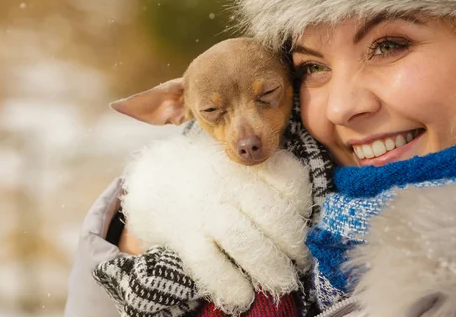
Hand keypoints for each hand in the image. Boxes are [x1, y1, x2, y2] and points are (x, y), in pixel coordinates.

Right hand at [121, 134, 311, 314]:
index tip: (302, 219)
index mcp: (245, 163)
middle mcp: (228, 183)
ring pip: (246, 241)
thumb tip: (300, 213)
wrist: (152, 174)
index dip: (303, 205)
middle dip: (294, 244)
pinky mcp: (184, 235)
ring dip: (271, 267)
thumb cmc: (206, 172)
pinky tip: (244, 296)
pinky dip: (230, 283)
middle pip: (273, 215)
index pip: (288, 179)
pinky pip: (210, 264)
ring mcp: (205, 210)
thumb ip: (263, 176)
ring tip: (284, 281)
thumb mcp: (236, 160)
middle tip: (301, 260)